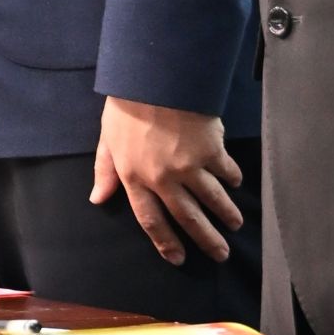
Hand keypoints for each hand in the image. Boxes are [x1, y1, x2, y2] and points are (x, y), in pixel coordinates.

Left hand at [90, 99, 242, 265]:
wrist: (156, 76)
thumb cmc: (127, 104)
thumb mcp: (108, 138)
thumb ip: (104, 170)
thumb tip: (97, 198)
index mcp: (135, 177)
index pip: (151, 220)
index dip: (165, 242)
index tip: (178, 258)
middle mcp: (162, 178)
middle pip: (187, 218)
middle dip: (206, 239)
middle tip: (221, 255)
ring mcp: (188, 166)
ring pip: (212, 200)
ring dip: (226, 215)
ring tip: (235, 225)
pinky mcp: (211, 150)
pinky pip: (225, 171)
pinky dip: (232, 179)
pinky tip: (236, 183)